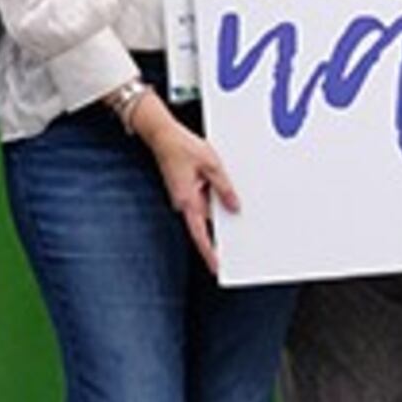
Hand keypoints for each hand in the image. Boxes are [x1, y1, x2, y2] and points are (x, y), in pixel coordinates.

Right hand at [129, 96, 241, 272]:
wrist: (163, 135)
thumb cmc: (181, 147)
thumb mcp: (212, 165)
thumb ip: (224, 187)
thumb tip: (235, 207)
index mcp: (187, 200)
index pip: (200, 234)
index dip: (209, 252)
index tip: (217, 266)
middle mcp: (184, 203)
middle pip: (204, 227)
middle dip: (218, 240)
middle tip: (235, 254)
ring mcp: (186, 197)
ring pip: (206, 214)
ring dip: (219, 220)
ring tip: (239, 226)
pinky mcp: (189, 190)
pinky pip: (204, 202)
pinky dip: (216, 205)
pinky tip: (228, 202)